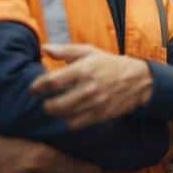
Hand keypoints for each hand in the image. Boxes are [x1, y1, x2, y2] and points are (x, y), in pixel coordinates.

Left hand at [30, 43, 152, 129]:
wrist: (139, 79)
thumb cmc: (110, 63)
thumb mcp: (89, 52)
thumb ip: (65, 51)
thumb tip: (44, 48)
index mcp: (83, 69)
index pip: (52, 82)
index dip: (37, 87)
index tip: (34, 89)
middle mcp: (88, 88)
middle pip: (56, 104)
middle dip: (46, 105)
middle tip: (45, 101)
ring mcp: (95, 103)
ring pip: (65, 116)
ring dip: (56, 114)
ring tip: (56, 108)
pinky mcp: (101, 115)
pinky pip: (77, 124)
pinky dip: (68, 121)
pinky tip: (69, 115)